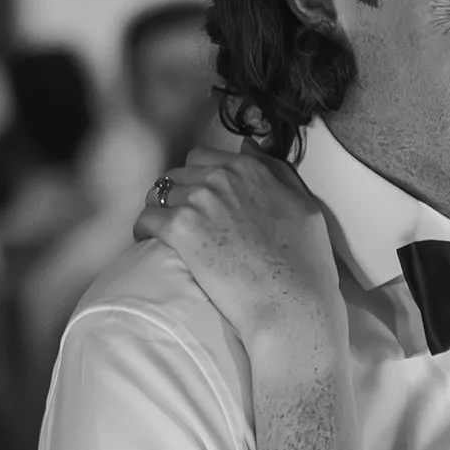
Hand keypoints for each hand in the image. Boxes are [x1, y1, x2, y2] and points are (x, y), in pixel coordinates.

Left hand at [137, 138, 341, 355]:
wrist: (290, 303)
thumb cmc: (305, 264)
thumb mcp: (303, 206)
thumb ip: (276, 171)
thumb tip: (250, 146)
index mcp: (250, 170)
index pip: (204, 157)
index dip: (198, 179)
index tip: (200, 199)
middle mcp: (222, 178)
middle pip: (178, 175)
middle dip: (177, 194)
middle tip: (184, 221)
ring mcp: (199, 201)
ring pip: (159, 195)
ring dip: (160, 212)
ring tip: (166, 235)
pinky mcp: (180, 229)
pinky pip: (146, 219)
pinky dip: (145, 231)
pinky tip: (151, 245)